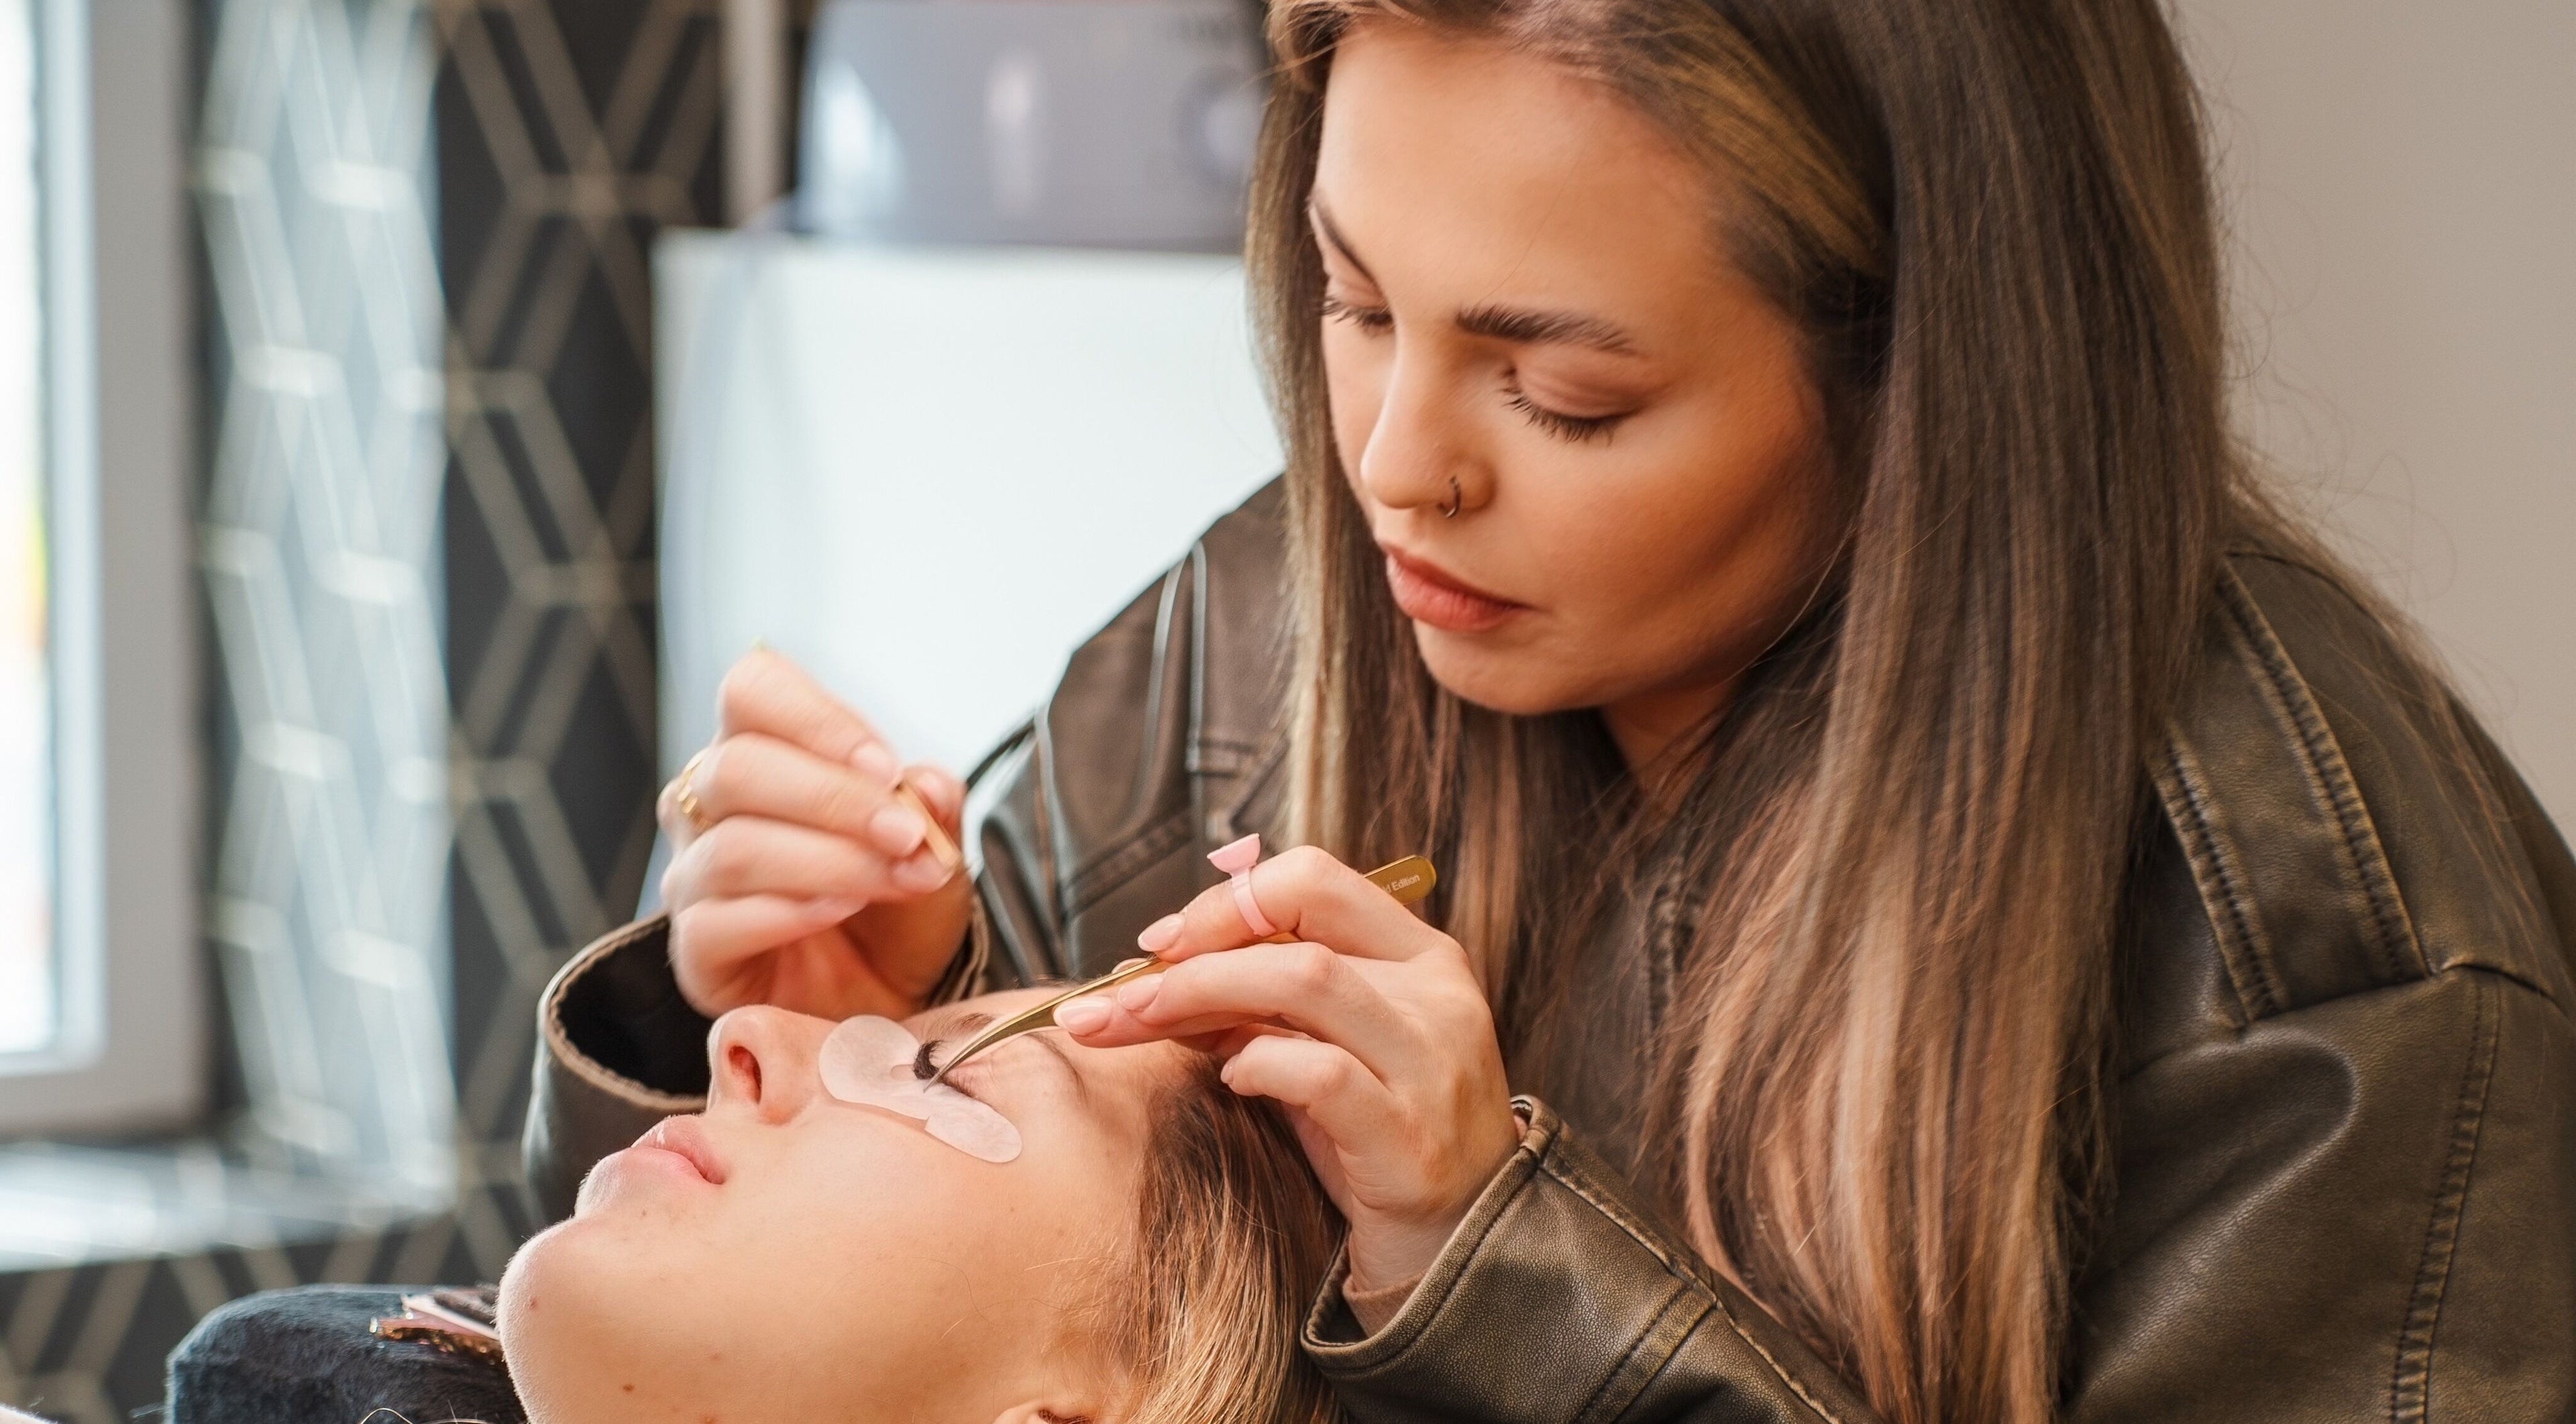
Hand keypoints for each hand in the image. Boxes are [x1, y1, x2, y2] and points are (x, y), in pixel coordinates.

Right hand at [658, 650, 972, 1019]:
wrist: (893, 996)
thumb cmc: (899, 907)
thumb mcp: (936, 847)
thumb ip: (933, 807)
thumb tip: (927, 786)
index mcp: (762, 749)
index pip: (753, 690)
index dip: (816, 719)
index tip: (885, 767)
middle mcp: (709, 805)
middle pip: (737, 768)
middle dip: (835, 800)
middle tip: (905, 835)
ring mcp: (694, 878)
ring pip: (734, 848)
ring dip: (829, 861)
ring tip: (893, 878)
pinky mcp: (694, 950)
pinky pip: (717, 922)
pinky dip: (788, 913)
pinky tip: (839, 914)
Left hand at [1056, 846, 1520, 1292]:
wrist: (1459, 1249)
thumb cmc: (1377, 1142)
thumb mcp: (1328, 1050)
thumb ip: (1262, 1005)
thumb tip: (1152, 976)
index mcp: (1421, 956)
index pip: (1314, 880)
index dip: (1227, 900)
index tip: (1163, 942)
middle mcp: (1435, 995)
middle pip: (1298, 925)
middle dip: (1194, 950)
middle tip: (1120, 992)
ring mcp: (1428, 1062)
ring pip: (1305, 980)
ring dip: (1203, 993)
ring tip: (1142, 1022)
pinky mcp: (1408, 1135)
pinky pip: (1320, 1073)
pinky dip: (1258, 1064)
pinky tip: (1231, 1081)